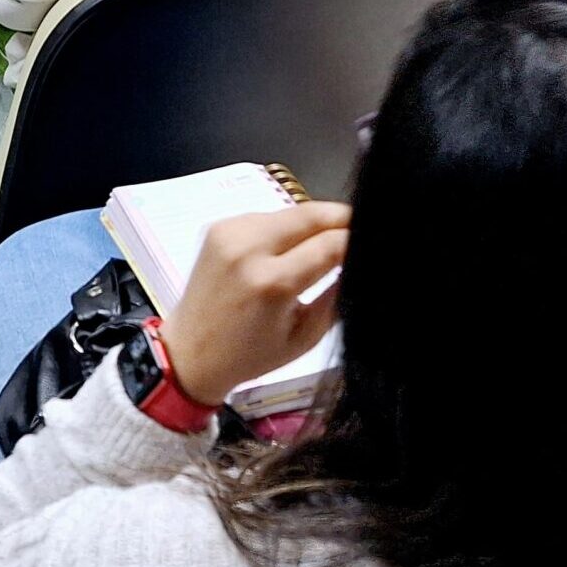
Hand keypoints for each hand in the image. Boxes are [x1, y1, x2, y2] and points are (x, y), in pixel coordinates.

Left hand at [159, 202, 349, 407]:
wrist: (188, 352)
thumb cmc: (251, 355)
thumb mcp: (306, 336)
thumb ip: (338, 295)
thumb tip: (363, 263)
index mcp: (272, 283)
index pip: (331, 244)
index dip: (360, 240)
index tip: (378, 243)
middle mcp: (249, 248)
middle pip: (313, 214)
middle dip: (344, 218)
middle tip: (365, 230)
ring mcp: (231, 232)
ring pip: (293, 211)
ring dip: (316, 222)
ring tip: (331, 242)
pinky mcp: (220, 226)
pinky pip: (270, 216)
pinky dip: (288, 227)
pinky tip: (293, 248)